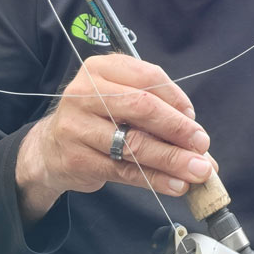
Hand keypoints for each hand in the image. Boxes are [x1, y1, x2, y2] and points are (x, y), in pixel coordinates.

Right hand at [15, 54, 216, 222]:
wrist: (51, 149)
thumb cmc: (99, 119)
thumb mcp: (122, 102)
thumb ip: (160, 114)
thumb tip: (202, 144)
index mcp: (102, 68)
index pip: (148, 77)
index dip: (176, 98)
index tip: (194, 118)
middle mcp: (85, 92)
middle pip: (142, 108)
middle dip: (178, 128)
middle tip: (202, 145)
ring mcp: (76, 126)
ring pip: (134, 143)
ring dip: (172, 159)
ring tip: (198, 171)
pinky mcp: (76, 159)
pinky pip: (124, 171)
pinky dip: (155, 179)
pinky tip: (176, 185)